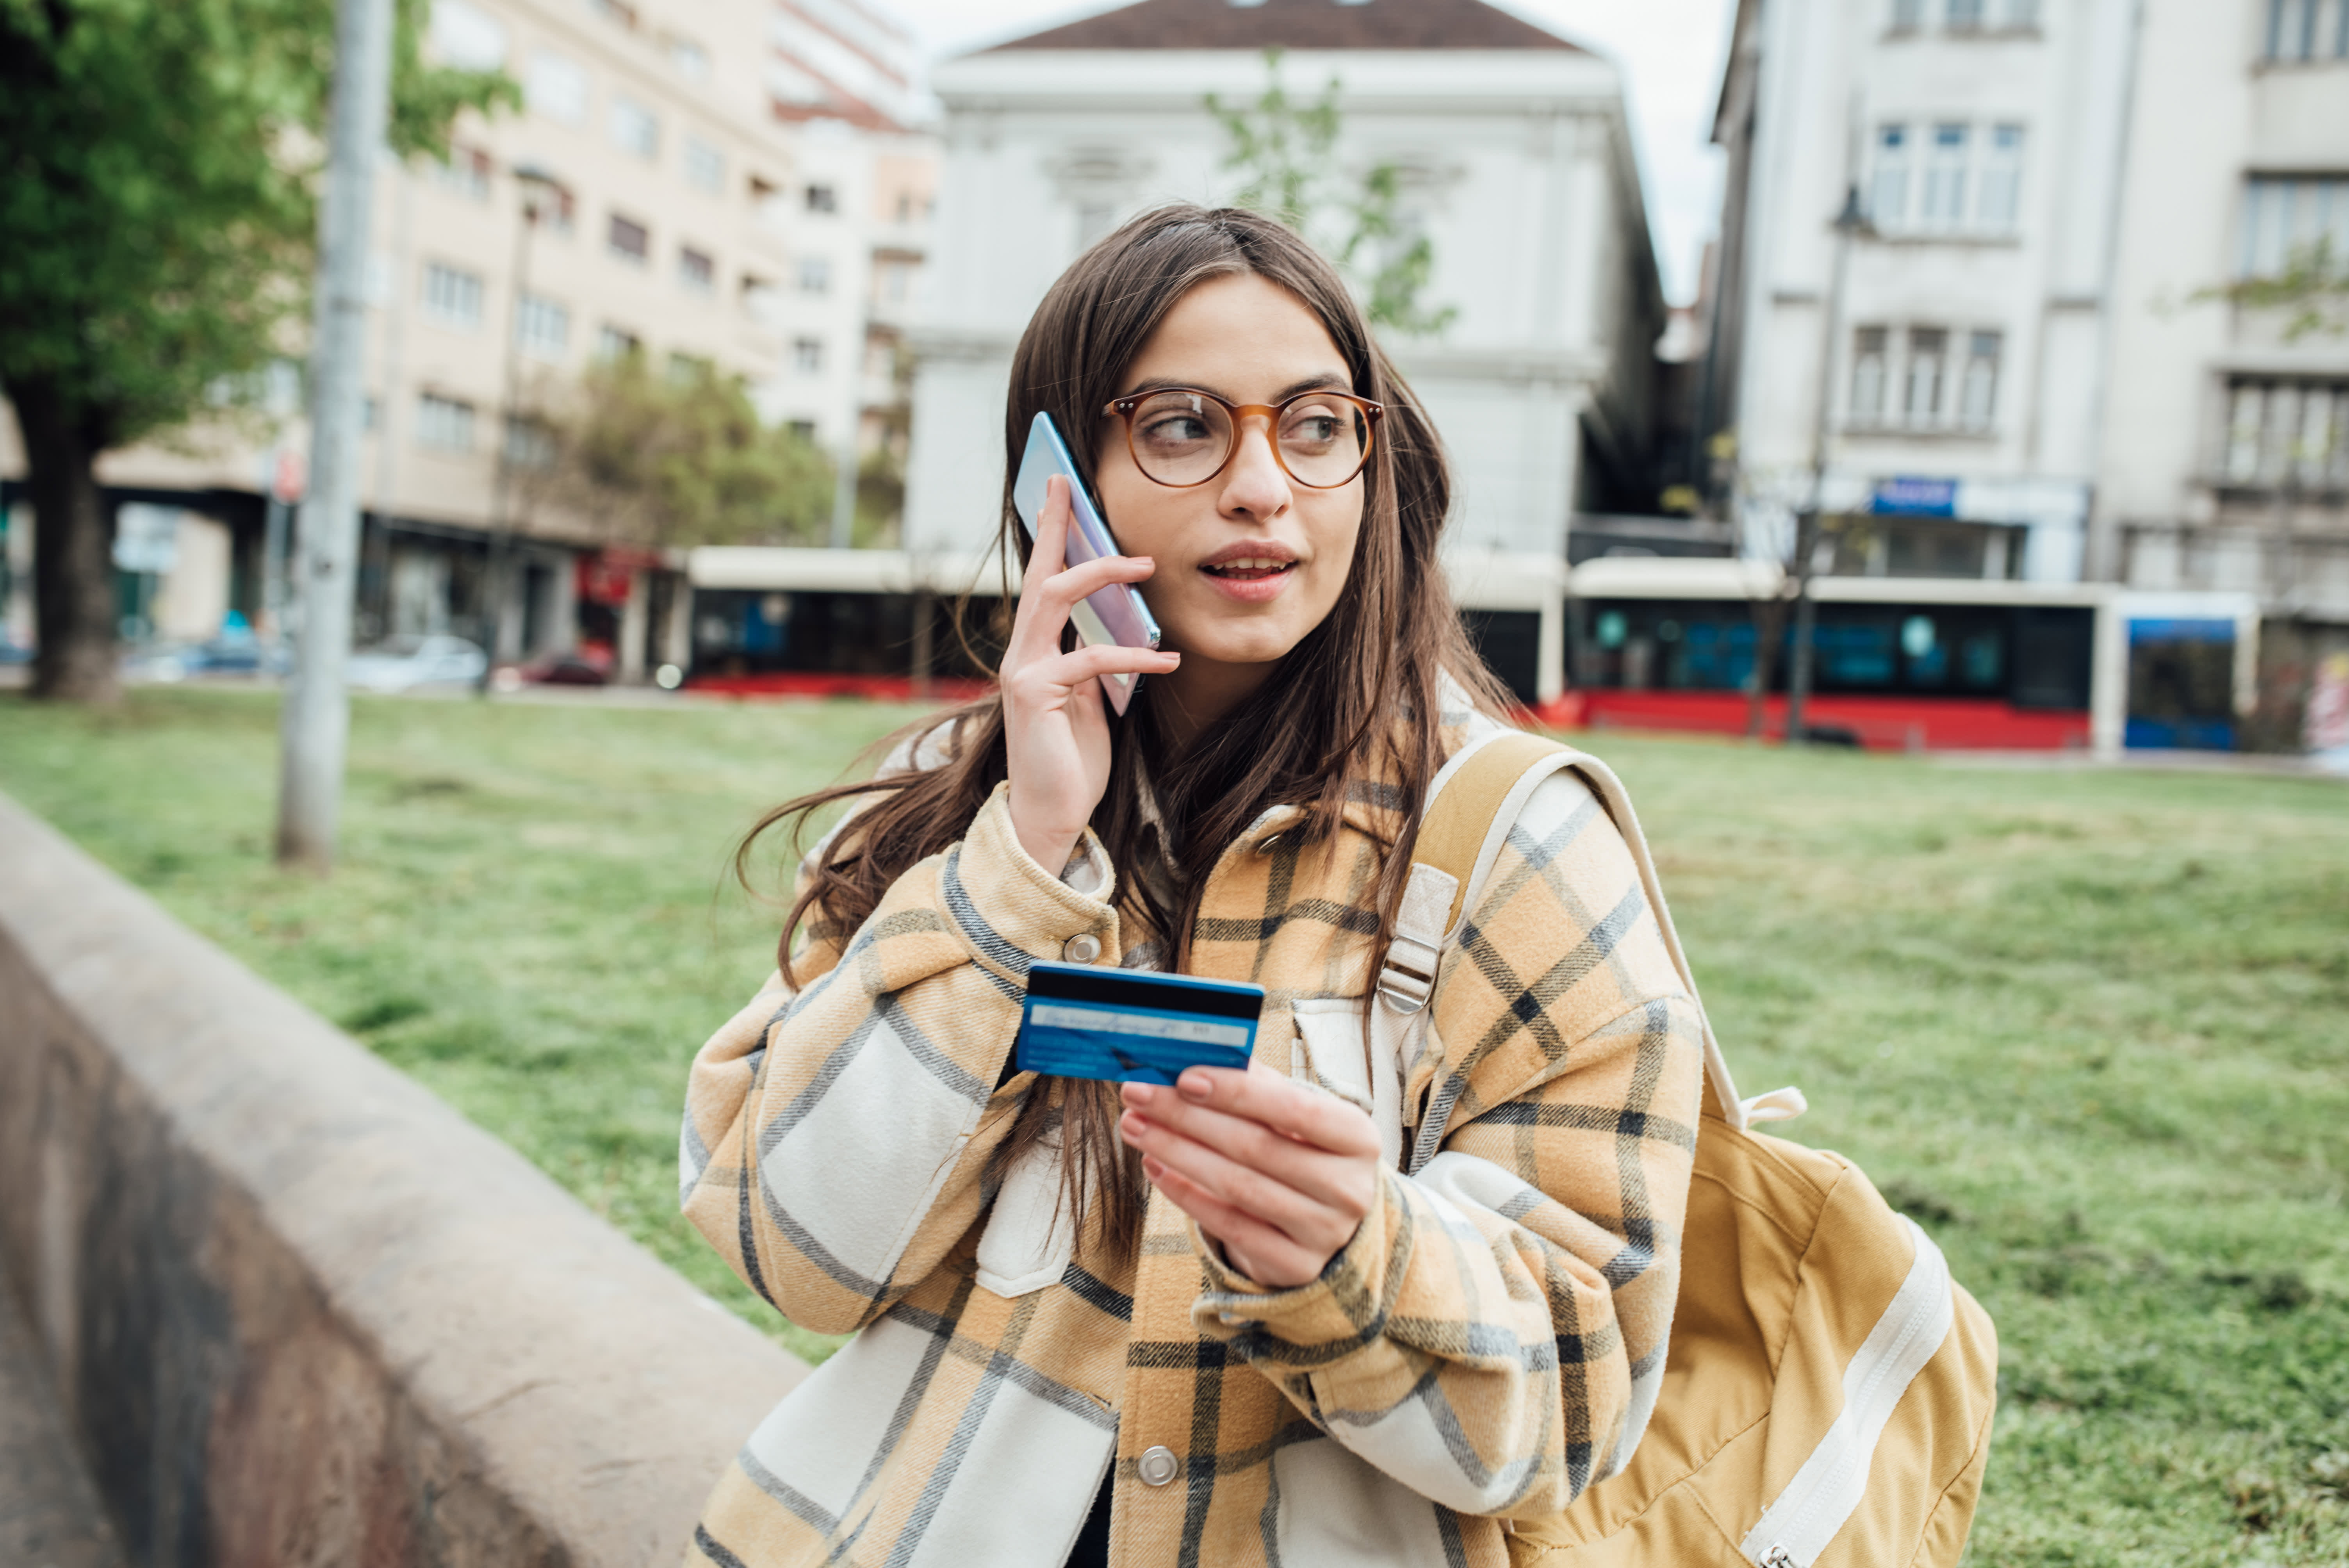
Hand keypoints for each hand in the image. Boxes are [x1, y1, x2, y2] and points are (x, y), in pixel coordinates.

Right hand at [1002, 475, 1178, 872]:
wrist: (1050, 815)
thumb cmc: (1072, 759)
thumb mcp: (1089, 699)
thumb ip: (1095, 661)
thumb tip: (1122, 624)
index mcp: (1035, 651)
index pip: (1042, 581)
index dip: (1049, 534)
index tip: (1060, 490)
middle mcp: (1021, 653)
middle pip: (1039, 574)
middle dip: (1056, 527)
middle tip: (1073, 487)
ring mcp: (1023, 671)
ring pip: (1054, 599)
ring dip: (1100, 575)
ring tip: (1145, 567)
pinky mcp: (1036, 695)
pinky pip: (1090, 658)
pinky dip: (1133, 654)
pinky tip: (1167, 658)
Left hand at [1118, 1063, 1380, 1287]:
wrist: (1332, 1223)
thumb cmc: (1306, 1153)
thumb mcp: (1298, 1117)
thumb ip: (1259, 1085)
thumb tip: (1200, 1053)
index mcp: (1357, 1138)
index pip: (1296, 1108)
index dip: (1238, 1092)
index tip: (1183, 1076)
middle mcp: (1349, 1189)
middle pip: (1256, 1148)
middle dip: (1188, 1118)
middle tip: (1139, 1095)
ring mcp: (1324, 1232)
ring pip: (1237, 1187)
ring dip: (1177, 1152)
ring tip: (1136, 1126)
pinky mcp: (1295, 1266)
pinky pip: (1229, 1227)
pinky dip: (1186, 1194)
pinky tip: (1155, 1166)